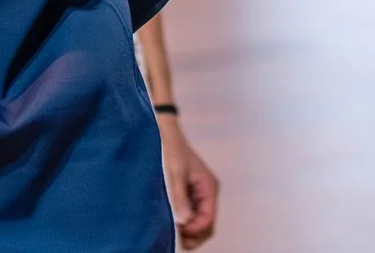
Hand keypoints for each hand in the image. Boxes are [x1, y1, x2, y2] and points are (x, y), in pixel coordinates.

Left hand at [158, 113, 219, 248]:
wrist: (165, 133)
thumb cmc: (172, 148)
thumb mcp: (175, 173)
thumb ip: (180, 197)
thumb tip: (183, 220)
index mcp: (209, 186)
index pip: (208, 216)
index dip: (197, 228)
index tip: (182, 232)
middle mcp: (207, 191)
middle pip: (208, 222)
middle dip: (196, 233)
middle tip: (181, 243)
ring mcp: (199, 192)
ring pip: (200, 219)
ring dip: (191, 229)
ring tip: (177, 237)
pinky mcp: (189, 192)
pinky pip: (192, 212)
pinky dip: (186, 221)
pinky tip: (175, 224)